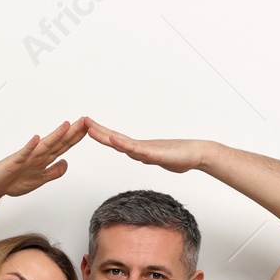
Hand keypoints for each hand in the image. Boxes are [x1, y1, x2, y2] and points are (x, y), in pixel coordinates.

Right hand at [0, 118, 89, 199]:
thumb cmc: (13, 180)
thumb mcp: (40, 180)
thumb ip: (53, 171)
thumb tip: (66, 162)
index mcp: (43, 159)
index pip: (63, 146)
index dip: (76, 138)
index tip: (89, 128)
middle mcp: (37, 155)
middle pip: (58, 142)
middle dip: (72, 132)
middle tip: (85, 120)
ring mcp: (26, 157)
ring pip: (44, 145)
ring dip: (55, 135)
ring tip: (66, 126)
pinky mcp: (15, 162)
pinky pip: (23, 154)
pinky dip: (30, 147)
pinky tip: (36, 139)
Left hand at [84, 116, 207, 173]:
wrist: (197, 155)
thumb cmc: (179, 157)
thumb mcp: (156, 159)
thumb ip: (146, 156)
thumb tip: (138, 156)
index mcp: (138, 149)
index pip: (115, 140)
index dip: (101, 134)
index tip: (87, 126)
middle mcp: (140, 147)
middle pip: (114, 138)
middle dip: (97, 130)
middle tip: (83, 120)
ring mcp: (146, 150)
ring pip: (121, 142)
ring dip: (105, 136)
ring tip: (91, 128)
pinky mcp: (154, 154)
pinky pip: (136, 150)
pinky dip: (124, 145)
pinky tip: (114, 140)